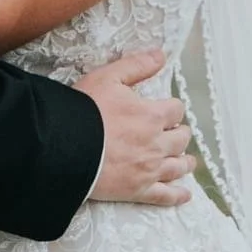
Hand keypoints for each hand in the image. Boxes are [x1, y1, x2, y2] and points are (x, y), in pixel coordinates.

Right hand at [77, 50, 194, 207]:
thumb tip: (161, 55)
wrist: (64, 148)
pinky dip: (178, 195)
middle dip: (179, 133)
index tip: (165, 110)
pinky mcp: (139, 190)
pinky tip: (185, 195)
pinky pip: (166, 196)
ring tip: (186, 161)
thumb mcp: (107, 78)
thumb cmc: (84, 111)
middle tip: (174, 133)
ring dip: (184, 161)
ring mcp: (150, 169)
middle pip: (181, 138)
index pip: (176, 109)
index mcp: (152, 115)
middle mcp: (157, 143)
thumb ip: (136, 66)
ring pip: (179, 166)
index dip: (172, 108)